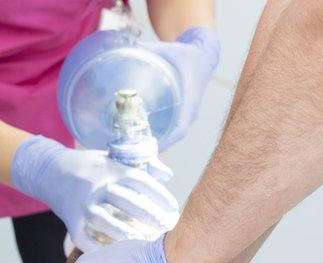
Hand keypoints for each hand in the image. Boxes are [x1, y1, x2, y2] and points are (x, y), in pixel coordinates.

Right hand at [11, 136, 178, 252]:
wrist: (50, 171)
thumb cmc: (91, 167)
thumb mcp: (114, 159)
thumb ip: (142, 165)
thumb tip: (169, 175)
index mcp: (112, 170)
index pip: (140, 181)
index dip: (159, 195)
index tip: (174, 209)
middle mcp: (98, 186)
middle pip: (127, 201)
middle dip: (149, 215)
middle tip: (167, 228)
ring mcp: (83, 204)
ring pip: (104, 221)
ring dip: (124, 234)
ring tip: (143, 245)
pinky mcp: (70, 219)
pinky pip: (83, 238)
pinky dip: (95, 250)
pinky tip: (112, 259)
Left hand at [141, 27, 219, 149]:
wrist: (204, 54)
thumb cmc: (186, 53)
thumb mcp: (167, 50)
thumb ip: (144, 50)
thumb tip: (119, 50)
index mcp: (190, 97)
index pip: (180, 127)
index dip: (167, 140)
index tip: (151, 148)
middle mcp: (191, 110)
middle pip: (175, 135)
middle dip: (157, 146)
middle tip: (135, 152)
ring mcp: (188, 113)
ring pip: (174, 134)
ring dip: (159, 143)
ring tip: (136, 149)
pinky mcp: (184, 113)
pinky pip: (174, 128)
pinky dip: (161, 134)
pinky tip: (142, 137)